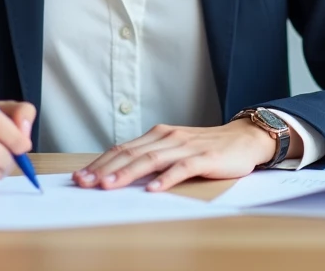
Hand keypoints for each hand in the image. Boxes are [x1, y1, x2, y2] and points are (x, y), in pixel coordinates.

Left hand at [73, 119, 294, 192]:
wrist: (243, 139)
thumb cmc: (206, 148)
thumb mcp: (174, 149)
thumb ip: (151, 157)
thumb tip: (117, 172)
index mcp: (158, 135)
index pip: (123, 149)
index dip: (100, 162)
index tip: (80, 177)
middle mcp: (168, 137)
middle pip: (131, 153)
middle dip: (105, 169)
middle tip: (85, 183)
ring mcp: (186, 147)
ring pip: (151, 160)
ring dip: (127, 173)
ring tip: (109, 185)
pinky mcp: (204, 158)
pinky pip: (181, 168)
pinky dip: (165, 178)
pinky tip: (153, 189)